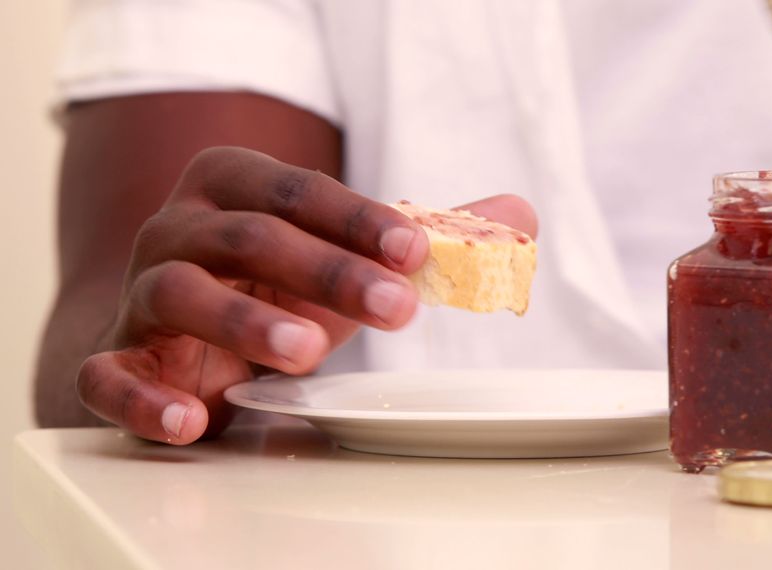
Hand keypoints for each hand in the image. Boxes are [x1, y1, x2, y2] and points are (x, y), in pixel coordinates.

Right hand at [77, 146, 536, 443]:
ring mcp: (140, 295)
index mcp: (234, 186)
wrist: (181, 339)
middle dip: (326, 269)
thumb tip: (521, 215)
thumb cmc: (275, 286)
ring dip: (243, 321)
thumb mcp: (348, 257)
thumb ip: (428, 237)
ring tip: (309, 350)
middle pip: (247, 236)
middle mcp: (178, 229)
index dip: (358, 218)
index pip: (297, 190)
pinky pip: (109, 375)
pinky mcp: (113, 361)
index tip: (419, 251)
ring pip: (179, 294)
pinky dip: (143, 397)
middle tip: (396, 307)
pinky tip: (192, 419)